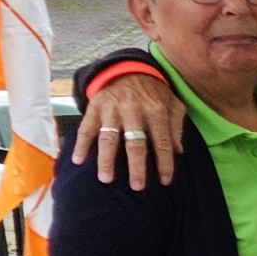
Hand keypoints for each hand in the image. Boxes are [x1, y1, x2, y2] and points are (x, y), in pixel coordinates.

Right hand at [73, 70, 185, 186]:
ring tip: (106, 179)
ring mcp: (112, 109)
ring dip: (106, 159)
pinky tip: (77, 160)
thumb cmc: (154, 92)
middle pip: (135, 143)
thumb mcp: (173, 104)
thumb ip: (177, 126)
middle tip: (137, 186)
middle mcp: (134, 110)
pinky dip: (81, 144)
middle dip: (136, 167)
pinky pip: (86, 128)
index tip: (165, 181)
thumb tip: (179, 151)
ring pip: (109, 137)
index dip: (164, 162)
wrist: (128, 69)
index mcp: (156, 111)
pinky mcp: (95, 107)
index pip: (162, 142)